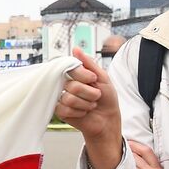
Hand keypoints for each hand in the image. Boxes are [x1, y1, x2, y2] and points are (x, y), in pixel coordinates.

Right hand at [58, 48, 122, 168]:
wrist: (107, 119)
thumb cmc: (106, 98)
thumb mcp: (102, 77)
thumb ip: (89, 63)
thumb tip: (76, 49)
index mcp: (75, 75)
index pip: (70, 68)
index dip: (83, 75)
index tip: (93, 79)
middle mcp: (67, 85)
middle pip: (72, 85)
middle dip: (89, 93)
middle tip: (95, 96)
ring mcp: (62, 98)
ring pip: (69, 98)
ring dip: (85, 104)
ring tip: (90, 105)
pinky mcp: (60, 111)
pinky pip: (64, 109)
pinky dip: (79, 112)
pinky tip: (83, 113)